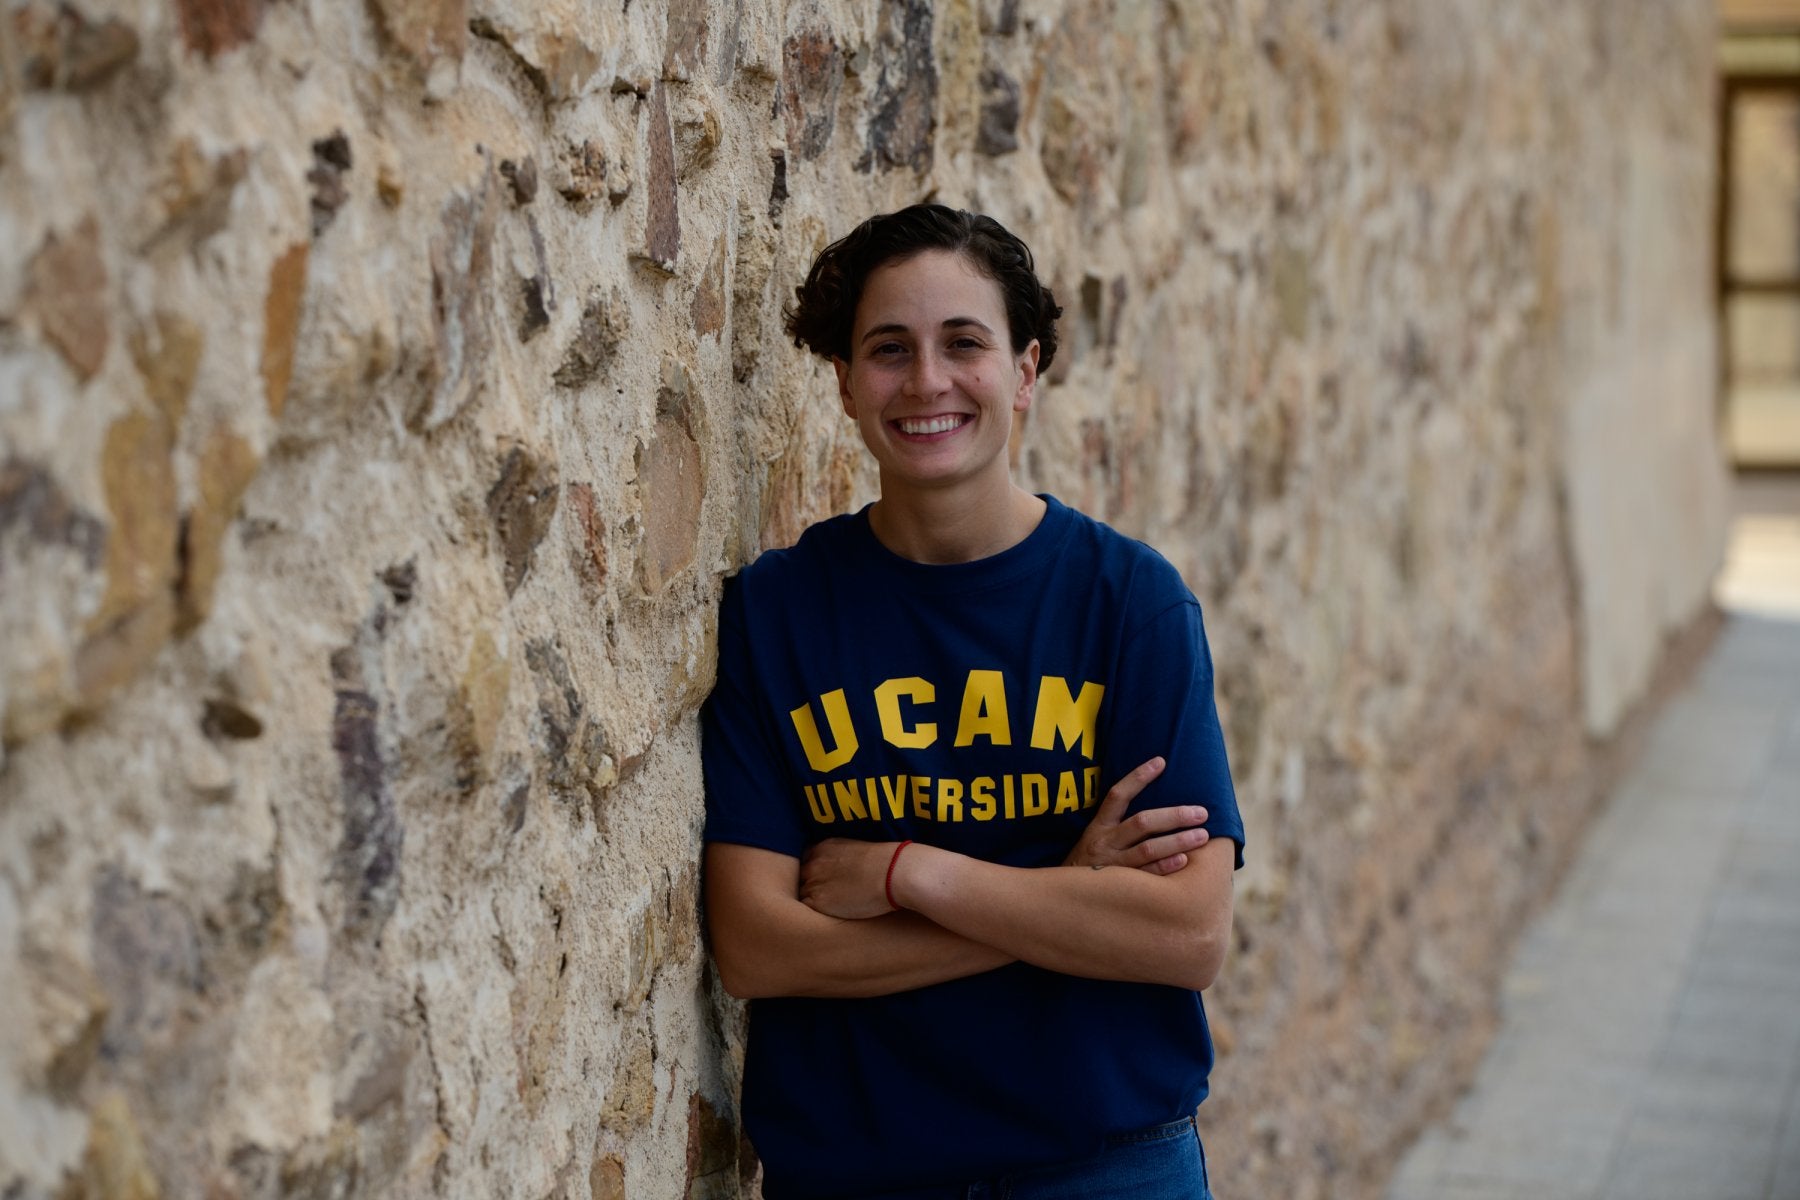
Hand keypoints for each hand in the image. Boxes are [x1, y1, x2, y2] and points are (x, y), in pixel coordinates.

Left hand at [800, 838, 901, 919]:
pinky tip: (827, 917)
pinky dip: (813, 915)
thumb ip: (841, 858)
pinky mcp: (819, 902)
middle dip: (809, 887)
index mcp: (823, 847)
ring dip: (812, 902)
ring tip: (827, 910)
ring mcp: (814, 882)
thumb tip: (842, 873)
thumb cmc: (886, 863)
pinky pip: (806, 910)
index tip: (821, 882)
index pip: (805, 862)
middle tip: (824, 898)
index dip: (812, 874)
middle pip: (800, 879)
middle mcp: (814, 863)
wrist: (894, 872)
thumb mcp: (857, 850)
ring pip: (801, 895)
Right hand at [1063, 757, 1208, 875]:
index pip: (1118, 796)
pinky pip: (1146, 876)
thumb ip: (1119, 826)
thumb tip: (1155, 809)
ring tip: (1202, 835)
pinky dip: (1165, 867)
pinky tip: (1183, 861)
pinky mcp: (1118, 888)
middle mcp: (1104, 843)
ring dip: (1177, 841)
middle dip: (1174, 816)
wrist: (1064, 899)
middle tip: (1202, 812)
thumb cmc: (1089, 865)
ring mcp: (1111, 866)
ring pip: (1147, 849)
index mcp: (1099, 827)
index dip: (1137, 777)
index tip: (1160, 762)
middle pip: (1141, 823)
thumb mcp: (1095, 839)